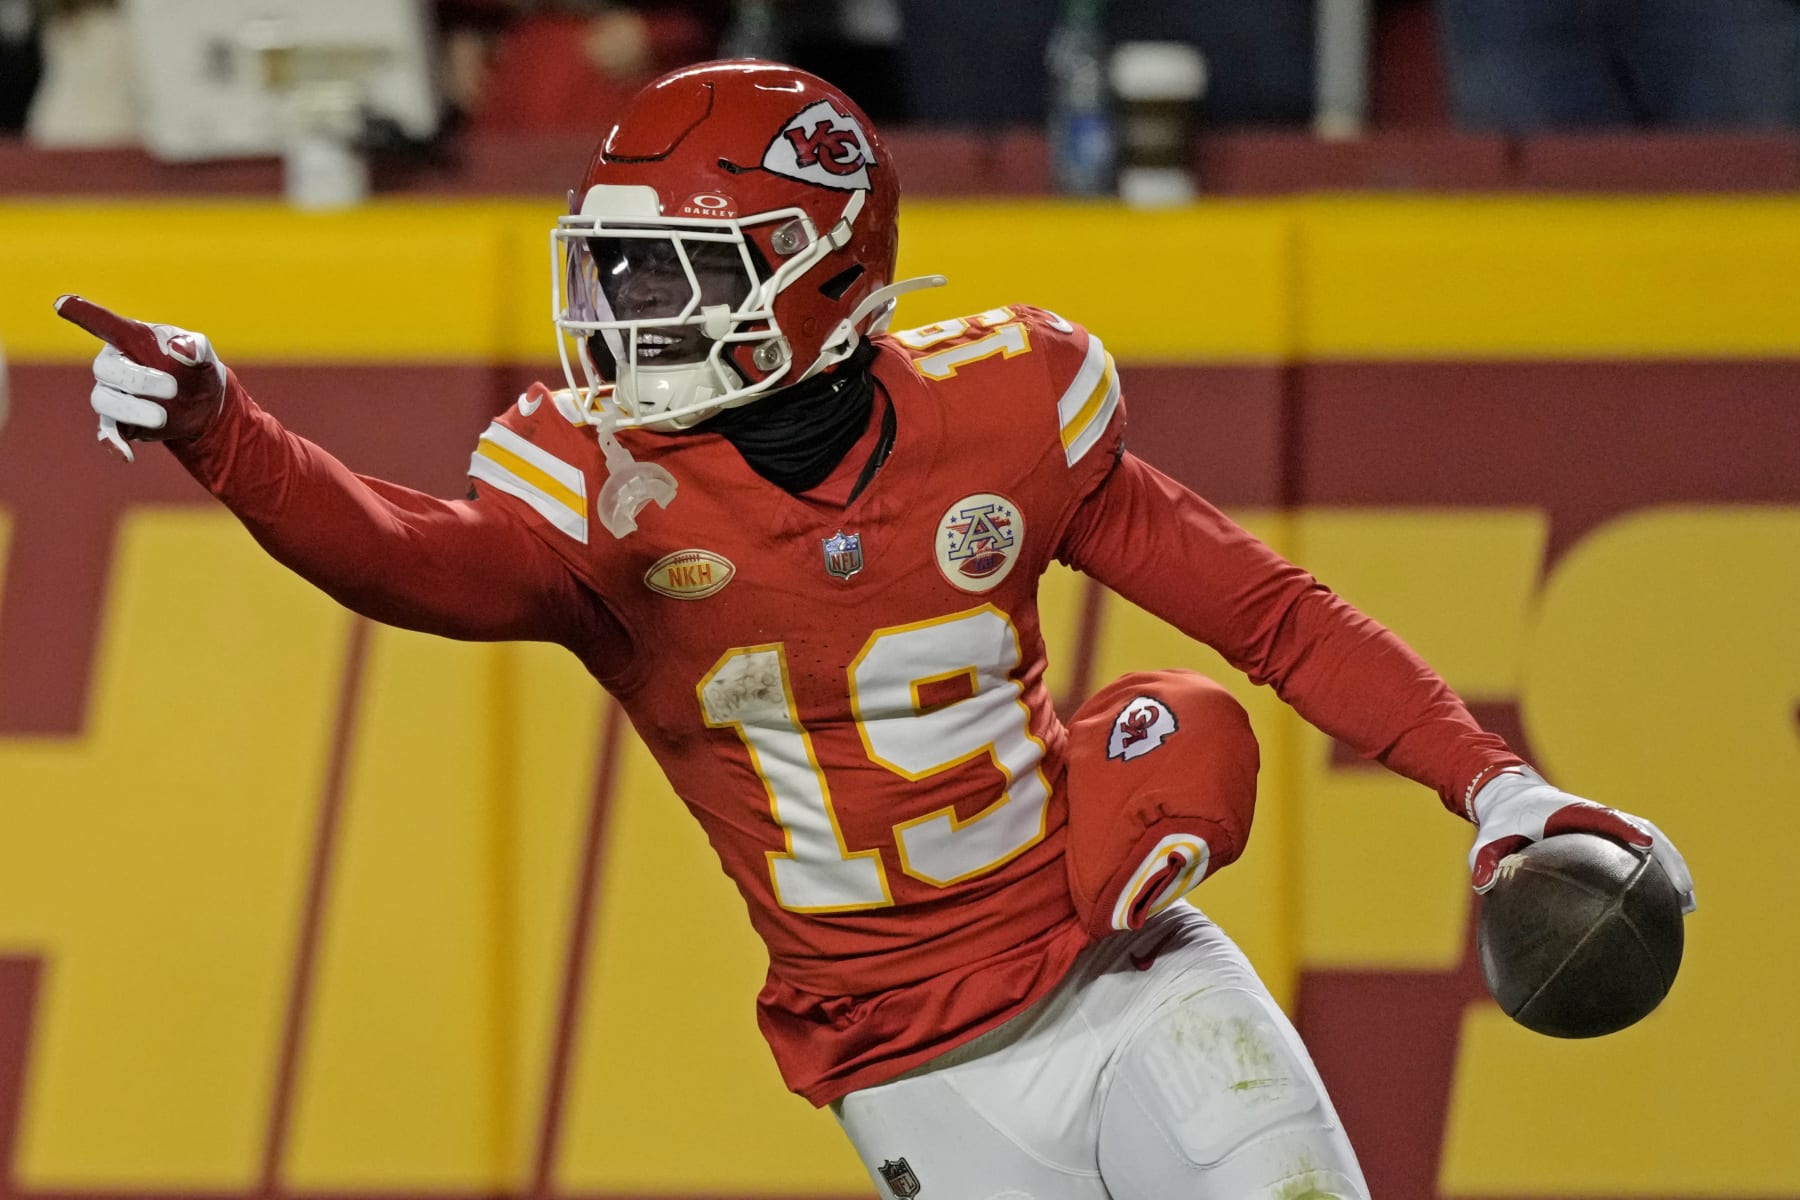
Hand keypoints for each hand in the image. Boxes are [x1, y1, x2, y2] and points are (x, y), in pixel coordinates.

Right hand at [54, 295, 226, 462]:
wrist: (204, 403)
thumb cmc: (196, 367)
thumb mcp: (203, 354)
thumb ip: (196, 347)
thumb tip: (181, 350)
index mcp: (131, 338)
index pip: (103, 323)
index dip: (82, 312)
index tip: (62, 303)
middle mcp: (114, 363)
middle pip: (106, 369)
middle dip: (138, 380)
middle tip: (173, 388)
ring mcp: (113, 393)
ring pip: (104, 400)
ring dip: (132, 410)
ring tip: (163, 418)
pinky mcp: (119, 421)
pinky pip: (106, 431)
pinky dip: (113, 443)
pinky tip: (125, 455)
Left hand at [1469, 766, 1695, 912]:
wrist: (1508, 798)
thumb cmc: (1499, 822)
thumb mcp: (1486, 841)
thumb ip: (1485, 861)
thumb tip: (1483, 887)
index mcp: (1570, 812)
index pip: (1604, 818)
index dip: (1626, 829)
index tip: (1647, 845)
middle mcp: (1596, 815)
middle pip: (1643, 831)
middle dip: (1667, 859)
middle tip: (1684, 893)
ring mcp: (1606, 823)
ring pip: (1650, 842)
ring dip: (1672, 867)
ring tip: (1687, 904)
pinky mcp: (1608, 834)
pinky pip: (1638, 852)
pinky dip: (1656, 872)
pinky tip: (1665, 904)